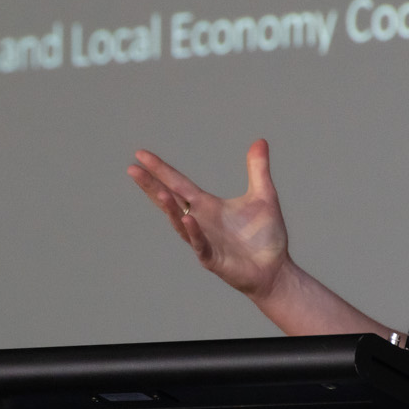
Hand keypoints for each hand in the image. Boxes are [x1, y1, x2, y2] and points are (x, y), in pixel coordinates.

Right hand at [128, 140, 291, 302]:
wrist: (276, 268)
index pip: (178, 183)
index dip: (160, 169)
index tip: (140, 154)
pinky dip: (194, 232)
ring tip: (158, 191)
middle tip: (132, 169)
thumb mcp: (264, 195)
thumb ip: (258, 169)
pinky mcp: (213, 259)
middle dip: (151, 185)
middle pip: (169, 200)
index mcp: (207, 205)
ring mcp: (203, 241)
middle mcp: (200, 221)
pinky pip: (200, 244)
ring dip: (169, 208)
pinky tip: (188, 219)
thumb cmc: (265, 236)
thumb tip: (260, 140)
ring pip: (180, 223)